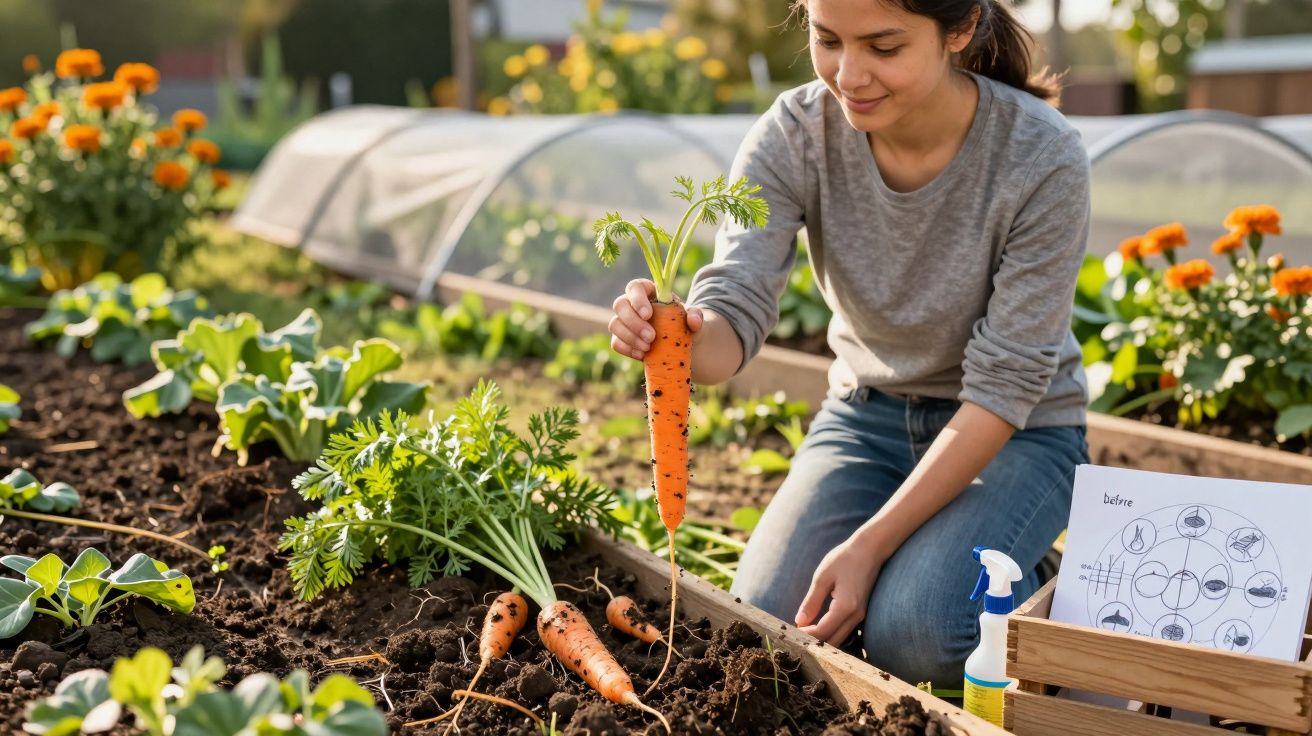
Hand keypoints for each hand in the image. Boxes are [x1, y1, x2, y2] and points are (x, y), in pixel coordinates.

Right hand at [608, 278, 703, 360]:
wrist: (680, 343)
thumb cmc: (684, 324)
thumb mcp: (694, 318)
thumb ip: (696, 315)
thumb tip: (694, 320)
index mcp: (648, 292)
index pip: (635, 286)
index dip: (637, 299)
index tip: (648, 314)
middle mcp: (632, 304)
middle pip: (620, 305)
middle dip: (633, 322)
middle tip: (651, 337)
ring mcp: (625, 322)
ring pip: (614, 325)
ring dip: (629, 337)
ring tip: (648, 348)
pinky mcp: (622, 339)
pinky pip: (615, 343)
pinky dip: (627, 349)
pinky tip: (641, 355)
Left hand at [795, 531, 886, 645]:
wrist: (870, 549)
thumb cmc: (844, 559)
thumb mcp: (822, 577)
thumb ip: (811, 602)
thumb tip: (799, 622)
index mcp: (845, 607)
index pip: (823, 632)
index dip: (806, 635)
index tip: (791, 630)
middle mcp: (856, 616)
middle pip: (833, 641)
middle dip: (814, 642)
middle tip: (796, 633)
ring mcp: (861, 616)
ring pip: (841, 639)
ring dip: (823, 639)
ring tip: (806, 630)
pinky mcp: (862, 613)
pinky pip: (846, 631)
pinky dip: (832, 632)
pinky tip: (819, 625)